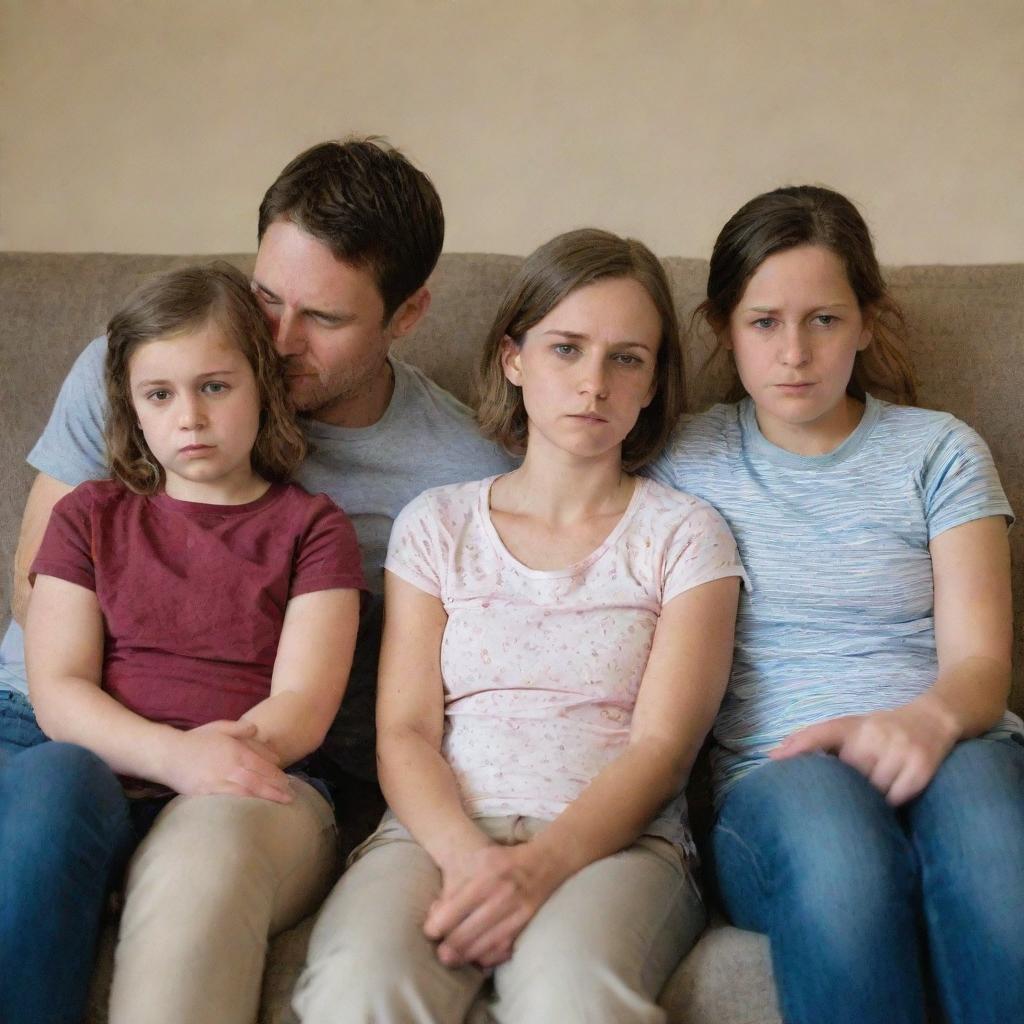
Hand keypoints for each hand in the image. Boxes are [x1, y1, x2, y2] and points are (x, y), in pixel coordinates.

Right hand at [162, 719, 293, 802]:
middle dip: (276, 789)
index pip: (261, 765)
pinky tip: (255, 808)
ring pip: (247, 792)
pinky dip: (245, 804)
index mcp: (234, 751)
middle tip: (290, 796)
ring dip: (265, 798)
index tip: (287, 781)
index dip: (276, 774)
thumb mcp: (219, 727)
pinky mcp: (206, 794)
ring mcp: (218, 781)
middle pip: (258, 780)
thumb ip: (240, 729)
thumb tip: (256, 730)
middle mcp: (229, 767)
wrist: (167, 755)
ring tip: (279, 803)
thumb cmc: (195, 740)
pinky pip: (230, 800)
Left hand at [424, 841, 561, 968]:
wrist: (542, 863)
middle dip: (449, 947)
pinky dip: (488, 957)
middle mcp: (502, 895)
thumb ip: (454, 884)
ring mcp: (516, 911)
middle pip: (467, 932)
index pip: (454, 909)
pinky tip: (476, 958)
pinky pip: (502, 949)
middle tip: (440, 953)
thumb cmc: (499, 861)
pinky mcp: (525, 924)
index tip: (430, 932)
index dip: (437, 926)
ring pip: (484, 945)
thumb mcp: (475, 860)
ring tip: (452, 959)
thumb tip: (435, 914)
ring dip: (465, 956)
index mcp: (486, 876)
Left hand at [771, 693, 960, 805]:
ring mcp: (899, 749)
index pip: (820, 733)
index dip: (798, 746)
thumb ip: (815, 741)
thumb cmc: (882, 730)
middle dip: (846, 786)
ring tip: (873, 792)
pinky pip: (897, 797)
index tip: (775, 760)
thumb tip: (773, 756)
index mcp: (852, 725)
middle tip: (848, 791)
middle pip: (848, 773)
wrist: (934, 718)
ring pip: (873, 789)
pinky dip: (892, 801)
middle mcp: (874, 733)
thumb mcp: (851, 729)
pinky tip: (892, 793)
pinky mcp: (921, 766)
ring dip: (871, 797)